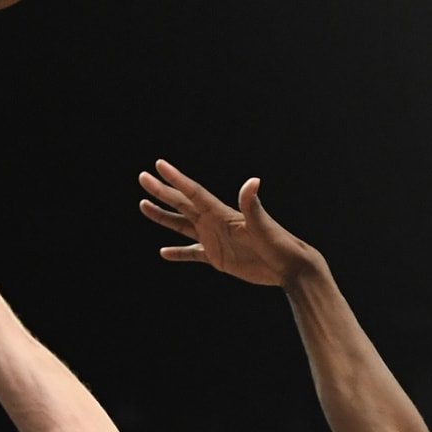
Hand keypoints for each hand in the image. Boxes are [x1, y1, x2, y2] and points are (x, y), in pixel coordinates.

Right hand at [138, 160, 324, 288]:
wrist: (289, 267)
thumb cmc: (279, 245)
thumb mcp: (263, 226)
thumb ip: (252, 205)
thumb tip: (252, 181)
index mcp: (223, 213)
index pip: (194, 193)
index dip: (176, 179)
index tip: (159, 165)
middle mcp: (215, 222)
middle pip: (182, 204)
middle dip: (162, 191)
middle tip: (142, 177)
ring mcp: (215, 239)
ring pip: (182, 225)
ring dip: (164, 217)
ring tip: (143, 205)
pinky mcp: (218, 258)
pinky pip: (193, 253)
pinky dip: (179, 253)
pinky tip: (164, 252)